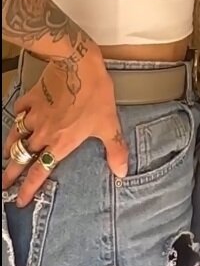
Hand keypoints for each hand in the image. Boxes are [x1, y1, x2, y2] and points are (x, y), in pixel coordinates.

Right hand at [2, 49, 127, 204]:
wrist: (77, 65)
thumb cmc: (95, 95)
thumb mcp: (109, 124)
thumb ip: (114, 149)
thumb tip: (121, 173)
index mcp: (61, 143)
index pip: (40, 171)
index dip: (28, 188)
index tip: (18, 200)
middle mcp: (43, 133)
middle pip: (22, 158)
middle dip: (10, 173)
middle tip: (3, 184)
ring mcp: (35, 115)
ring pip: (16, 136)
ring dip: (10, 148)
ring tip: (6, 156)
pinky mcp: (31, 97)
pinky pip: (19, 111)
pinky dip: (17, 117)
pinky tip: (18, 117)